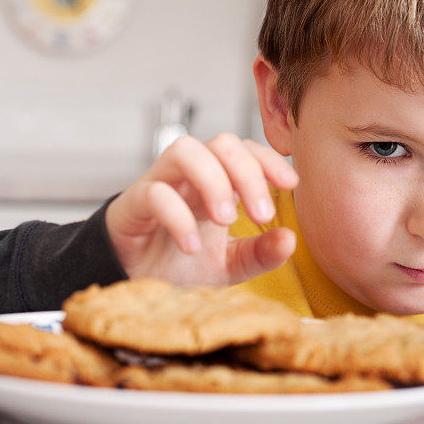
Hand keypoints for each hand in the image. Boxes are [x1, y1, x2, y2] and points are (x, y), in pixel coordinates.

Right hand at [104, 133, 298, 286]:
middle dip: (247, 172)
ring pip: (185, 150)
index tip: (291, 184)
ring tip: (225, 220)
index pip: (245, 150)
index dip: (269, 159)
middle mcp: (190, 175)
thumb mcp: (230, 264)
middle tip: (262, 214)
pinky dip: (178, 216)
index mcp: (218, 181)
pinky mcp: (132, 204)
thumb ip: (260, 253)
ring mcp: (160, 183)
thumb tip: (291, 240)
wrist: (134, 281)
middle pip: (222, 143)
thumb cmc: (180, 262)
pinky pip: (154, 192)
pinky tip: (192, 246)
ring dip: (212, 180)